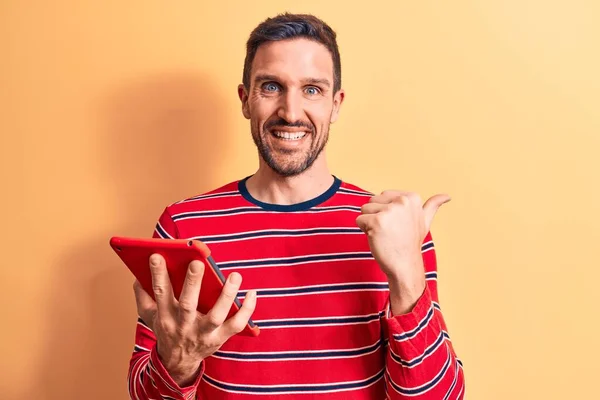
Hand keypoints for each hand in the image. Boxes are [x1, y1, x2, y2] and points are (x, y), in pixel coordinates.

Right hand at [133, 254, 256, 385]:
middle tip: (197, 263)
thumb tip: (138, 275)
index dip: (158, 274)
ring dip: (226, 295)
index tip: (157, 255)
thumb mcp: (149, 316)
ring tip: (234, 275)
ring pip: (216, 315)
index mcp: (165, 317)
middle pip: (188, 305)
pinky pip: (237, 324)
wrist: (177, 363)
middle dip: (192, 284)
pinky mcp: (220, 338)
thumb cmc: (167, 330)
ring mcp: (204, 333)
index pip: (161, 293)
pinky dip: (247, 310)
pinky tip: (252, 292)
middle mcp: (184, 325)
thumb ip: (143, 295)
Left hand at [356, 191, 449, 312]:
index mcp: (412, 197)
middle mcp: (402, 201)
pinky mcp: (377, 221)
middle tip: (390, 231)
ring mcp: (389, 211)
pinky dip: (364, 231)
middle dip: (376, 216)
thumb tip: (447, 196)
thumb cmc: (411, 243)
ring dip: (369, 223)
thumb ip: (432, 206)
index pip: (383, 196)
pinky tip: (378, 238)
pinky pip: (359, 220)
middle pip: (372, 200)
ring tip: (384, 234)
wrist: (405, 265)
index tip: (397, 224)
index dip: (385, 211)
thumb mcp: (424, 221)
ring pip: (364, 210)